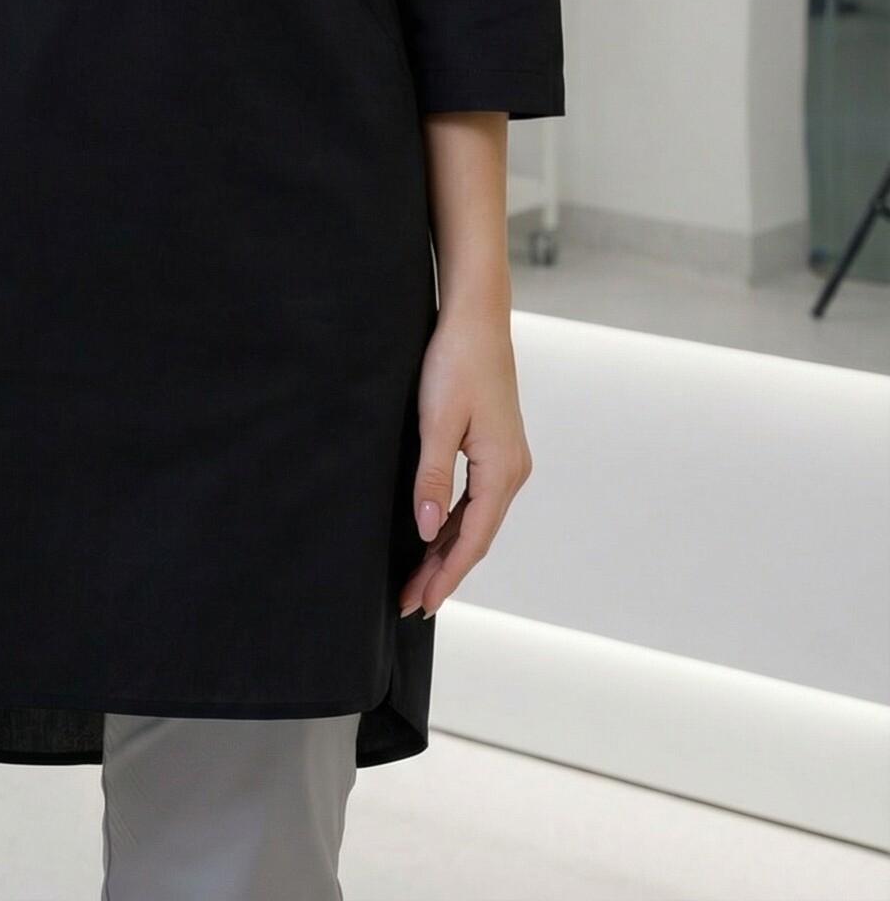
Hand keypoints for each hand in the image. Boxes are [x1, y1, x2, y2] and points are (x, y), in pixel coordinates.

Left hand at [399, 305, 531, 619]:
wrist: (475, 318)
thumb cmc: (455, 362)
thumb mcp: (437, 420)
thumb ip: (432, 478)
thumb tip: (425, 531)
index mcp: (502, 470)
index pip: (472, 540)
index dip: (446, 576)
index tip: (421, 604)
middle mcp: (512, 471)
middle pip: (476, 537)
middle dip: (443, 572)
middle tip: (409, 602)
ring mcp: (507, 461)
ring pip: (476, 521)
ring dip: (447, 551)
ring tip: (418, 580)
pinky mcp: (496, 448)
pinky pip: (476, 501)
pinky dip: (455, 525)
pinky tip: (434, 536)